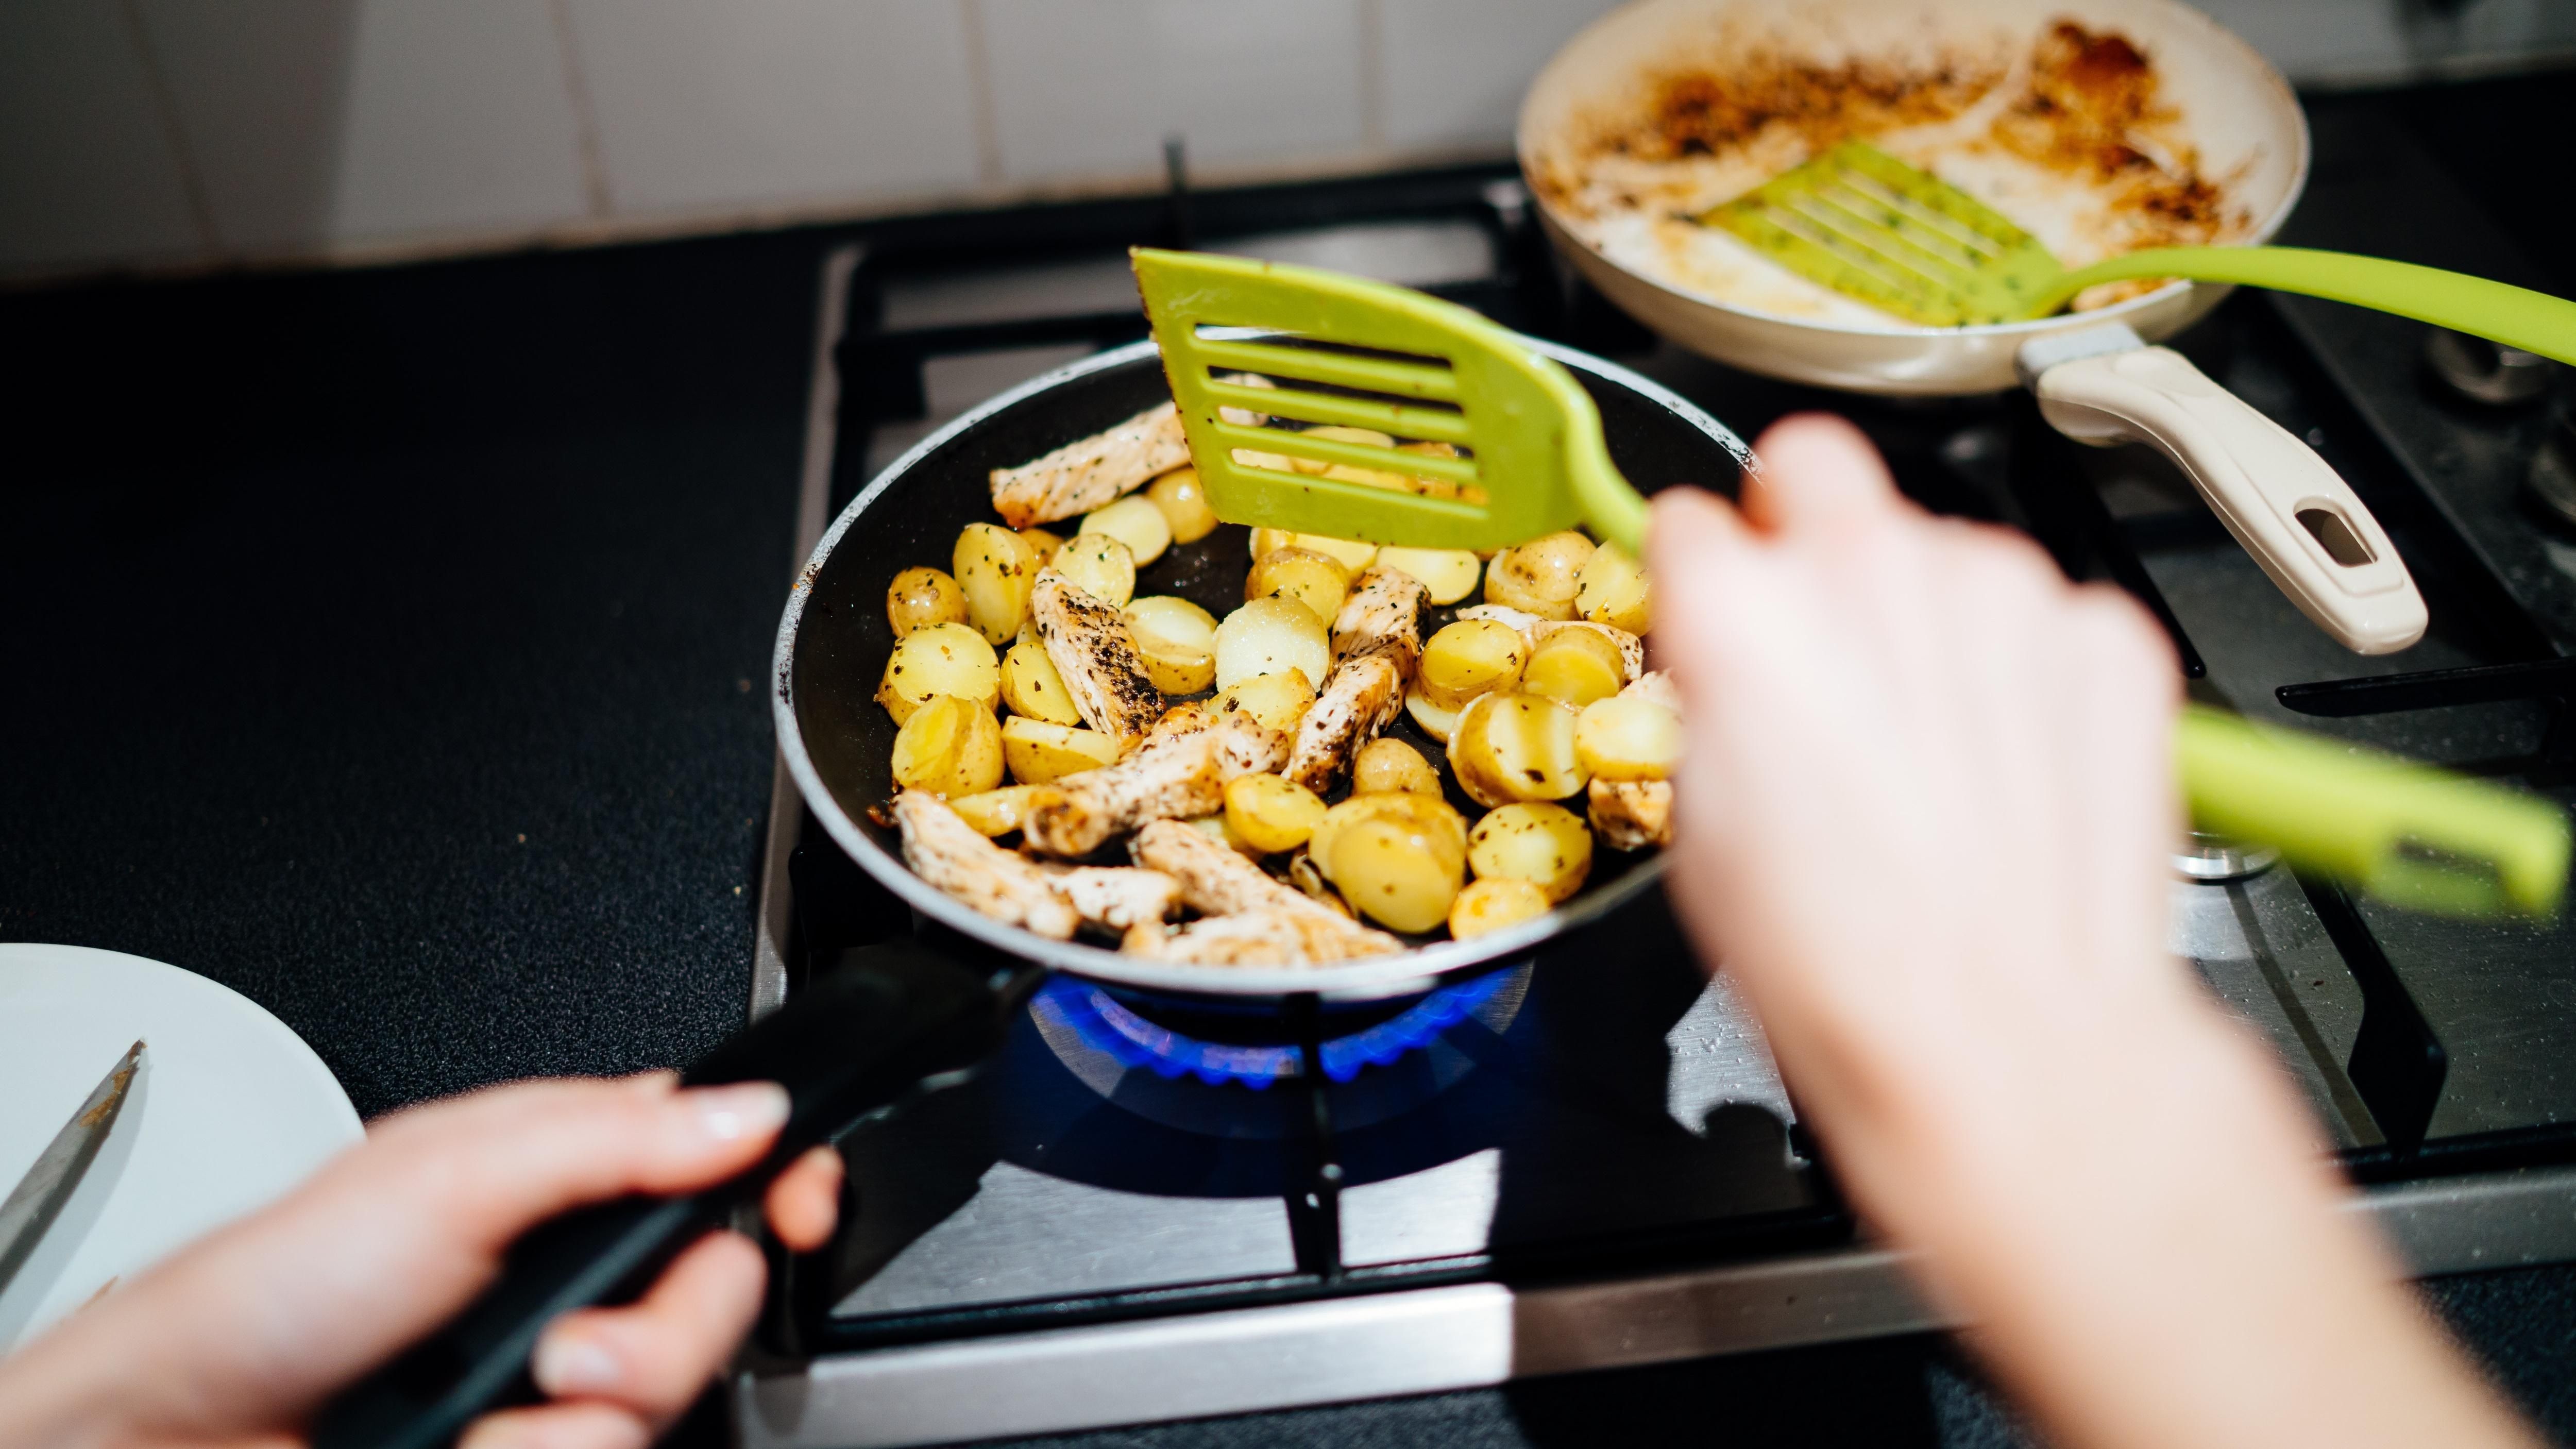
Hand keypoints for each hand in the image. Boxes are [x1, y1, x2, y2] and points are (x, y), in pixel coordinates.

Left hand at [0, 1073, 843, 1448]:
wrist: (187, 1434)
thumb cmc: (280, 1285)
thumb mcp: (452, 1172)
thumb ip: (614, 1137)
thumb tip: (752, 1108)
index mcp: (568, 1169)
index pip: (728, 1157)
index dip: (784, 1179)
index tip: (801, 1206)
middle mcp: (577, 1271)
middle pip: (721, 1289)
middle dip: (664, 1328)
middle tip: (575, 1340)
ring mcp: (560, 1372)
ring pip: (671, 1392)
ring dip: (589, 1406)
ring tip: (506, 1391)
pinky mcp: (539, 1443)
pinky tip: (473, 1435)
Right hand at [1647, 415, 2534, 1448]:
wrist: (2006, 1036)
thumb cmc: (1846, 962)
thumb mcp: (1705, 823)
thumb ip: (1720, 696)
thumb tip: (1738, 665)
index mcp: (1746, 613)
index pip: (1697, 514)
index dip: (1702, 568)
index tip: (1716, 603)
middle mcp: (1876, 569)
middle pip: (1821, 469)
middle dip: (1805, 525)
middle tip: (1815, 626)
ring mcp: (2006, 594)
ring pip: (1946, 549)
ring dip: (1929, 618)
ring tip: (1929, 748)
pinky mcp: (2106, 638)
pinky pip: (2047, 619)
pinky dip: (2027, 674)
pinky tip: (2008, 767)